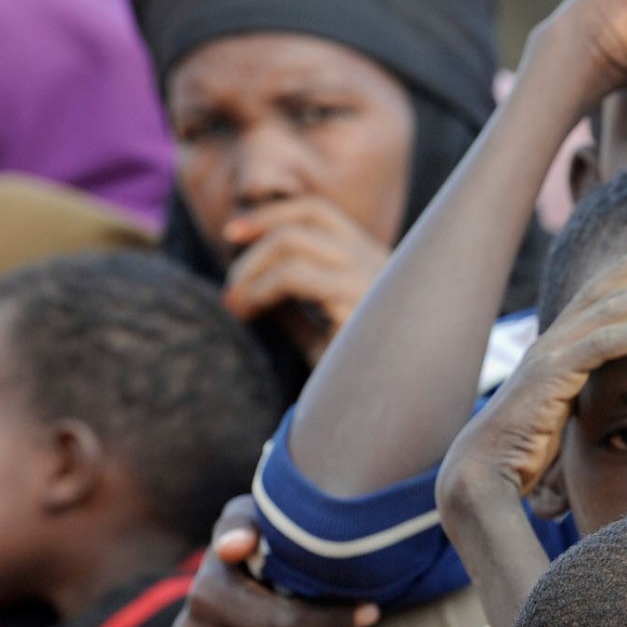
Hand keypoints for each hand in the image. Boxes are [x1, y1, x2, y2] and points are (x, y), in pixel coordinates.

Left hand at [221, 196, 392, 365]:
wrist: (397, 413)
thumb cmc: (363, 382)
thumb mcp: (323, 337)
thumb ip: (294, 309)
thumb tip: (249, 287)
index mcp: (373, 262)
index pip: (318, 212)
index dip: (270, 215)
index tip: (232, 234)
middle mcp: (377, 260)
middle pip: (303, 218)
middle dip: (253, 240)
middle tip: (229, 286)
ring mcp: (371, 277)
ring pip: (293, 239)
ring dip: (252, 267)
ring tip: (237, 302)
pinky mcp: (359, 301)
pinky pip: (295, 275)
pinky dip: (261, 287)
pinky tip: (251, 310)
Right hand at [441, 239, 626, 499]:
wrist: (481, 474)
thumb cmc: (518, 457)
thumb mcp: (557, 422)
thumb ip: (577, 406)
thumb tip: (596, 416)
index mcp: (552, 352)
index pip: (594, 302)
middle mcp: (550, 344)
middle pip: (608, 295)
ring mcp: (550, 354)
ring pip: (613, 312)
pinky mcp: (553, 374)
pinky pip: (604, 344)